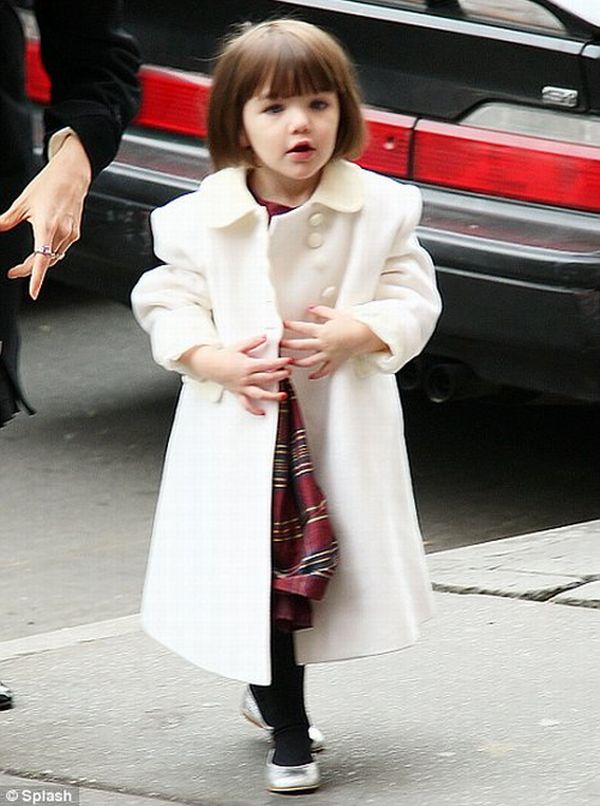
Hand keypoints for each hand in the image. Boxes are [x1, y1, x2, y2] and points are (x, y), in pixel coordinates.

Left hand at [0, 135, 91, 299]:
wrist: (72, 176)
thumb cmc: (48, 186)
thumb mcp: (23, 202)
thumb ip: (8, 220)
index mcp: (46, 226)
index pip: (41, 260)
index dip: (36, 278)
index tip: (33, 293)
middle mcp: (61, 233)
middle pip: (45, 262)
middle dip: (30, 270)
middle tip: (14, 272)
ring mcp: (70, 234)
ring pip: (54, 257)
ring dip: (40, 262)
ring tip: (26, 262)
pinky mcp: (75, 233)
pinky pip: (61, 249)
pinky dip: (50, 252)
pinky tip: (43, 248)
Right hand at [180, 335, 292, 415]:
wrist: (210, 365)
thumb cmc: (224, 356)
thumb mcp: (239, 346)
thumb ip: (253, 342)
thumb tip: (264, 337)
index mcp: (247, 365)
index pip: (268, 365)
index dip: (280, 363)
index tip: (288, 361)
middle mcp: (246, 378)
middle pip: (267, 378)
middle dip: (280, 376)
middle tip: (289, 373)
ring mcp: (242, 387)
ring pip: (260, 394)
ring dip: (272, 396)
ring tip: (283, 396)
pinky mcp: (238, 393)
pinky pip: (246, 404)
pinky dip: (254, 410)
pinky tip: (262, 413)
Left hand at [281, 305, 386, 379]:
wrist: (365, 335)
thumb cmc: (353, 325)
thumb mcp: (336, 314)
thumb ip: (321, 311)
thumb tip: (311, 308)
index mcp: (323, 331)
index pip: (302, 328)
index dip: (291, 325)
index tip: (284, 324)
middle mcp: (323, 344)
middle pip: (301, 346)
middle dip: (289, 345)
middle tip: (281, 345)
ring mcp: (328, 355)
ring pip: (309, 362)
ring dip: (298, 362)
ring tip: (290, 362)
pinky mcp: (334, 362)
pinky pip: (324, 371)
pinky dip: (317, 374)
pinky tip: (311, 376)